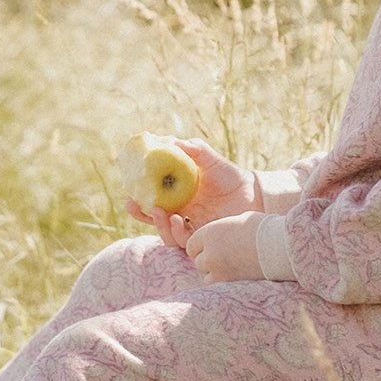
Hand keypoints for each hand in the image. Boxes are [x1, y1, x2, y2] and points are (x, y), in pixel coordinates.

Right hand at [125, 138, 257, 233]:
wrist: (252, 192)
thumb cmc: (229, 175)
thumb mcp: (209, 159)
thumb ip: (193, 149)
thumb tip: (171, 141)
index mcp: (176, 196)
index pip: (150, 200)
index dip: (137, 200)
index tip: (128, 193)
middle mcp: (179, 212)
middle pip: (152, 219)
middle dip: (140, 214)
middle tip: (134, 204)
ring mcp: (190, 226)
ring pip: (165, 233)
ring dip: (158, 224)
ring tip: (161, 212)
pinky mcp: (202, 237)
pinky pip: (184, 240)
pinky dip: (177, 232)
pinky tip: (178, 221)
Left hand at [180, 210, 266, 282]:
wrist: (279, 246)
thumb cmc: (264, 228)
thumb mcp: (240, 220)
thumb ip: (225, 229)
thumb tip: (224, 232)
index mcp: (210, 232)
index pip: (192, 245)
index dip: (201, 247)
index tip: (212, 248)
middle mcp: (209, 252)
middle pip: (198, 261)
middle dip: (209, 260)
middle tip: (225, 258)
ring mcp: (217, 269)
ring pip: (205, 275)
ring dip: (214, 273)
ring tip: (232, 268)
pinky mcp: (227, 283)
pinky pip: (216, 286)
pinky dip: (222, 283)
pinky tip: (235, 277)